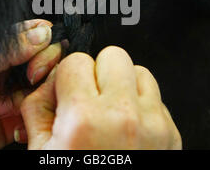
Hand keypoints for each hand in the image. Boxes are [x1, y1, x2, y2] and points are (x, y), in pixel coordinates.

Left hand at [0, 19, 61, 148]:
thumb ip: (4, 51)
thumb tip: (41, 34)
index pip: (32, 36)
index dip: (43, 43)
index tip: (38, 56)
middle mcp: (4, 71)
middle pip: (43, 63)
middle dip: (42, 72)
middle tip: (29, 80)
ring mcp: (9, 97)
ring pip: (42, 91)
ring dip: (31, 100)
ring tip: (5, 108)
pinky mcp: (10, 123)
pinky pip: (34, 118)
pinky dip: (30, 122)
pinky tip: (13, 126)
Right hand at [21, 46, 181, 149]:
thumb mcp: (42, 154)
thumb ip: (38, 109)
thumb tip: (46, 84)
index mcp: (85, 120)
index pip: (76, 61)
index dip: (67, 76)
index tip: (67, 90)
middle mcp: (123, 116)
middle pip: (113, 55)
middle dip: (97, 72)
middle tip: (90, 96)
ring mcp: (153, 123)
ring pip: (139, 70)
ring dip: (122, 84)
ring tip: (111, 110)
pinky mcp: (171, 133)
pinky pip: (155, 96)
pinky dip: (140, 104)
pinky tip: (127, 126)